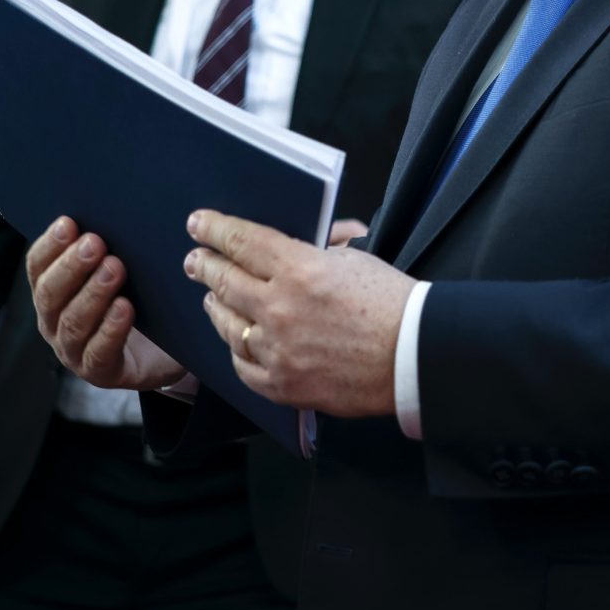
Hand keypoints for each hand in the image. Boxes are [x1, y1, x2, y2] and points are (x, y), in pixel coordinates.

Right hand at [26, 217, 184, 390]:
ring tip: (115, 269)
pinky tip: (125, 308)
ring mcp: (73, 350)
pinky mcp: (100, 372)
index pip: (38, 267)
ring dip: (92, 293)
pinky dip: (110, 329)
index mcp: (52, 291)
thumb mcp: (125, 267)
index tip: (68, 222)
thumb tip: (117, 203)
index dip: (50, 245)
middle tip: (95, 243)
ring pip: (72, 323)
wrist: (166, 347)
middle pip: (50, 294)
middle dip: (71, 266)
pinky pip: (98, 352)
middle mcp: (54, 321)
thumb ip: (112, 243)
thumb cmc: (140, 297)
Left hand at [185, 209, 413, 418]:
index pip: (242, 241)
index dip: (215, 229)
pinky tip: (235, 340)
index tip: (199, 224)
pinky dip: (236, 349)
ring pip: (228, 325)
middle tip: (195, 260)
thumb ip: (321, 249)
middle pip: (225, 281)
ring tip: (211, 298)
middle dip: (205, 265)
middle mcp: (280, 309)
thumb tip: (306, 241)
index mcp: (300, 269)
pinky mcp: (282, 384)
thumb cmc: (393, 306)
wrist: (413, 359)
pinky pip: (242, 366)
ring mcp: (277, 350)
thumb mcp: (357, 259)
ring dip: (216, 306)